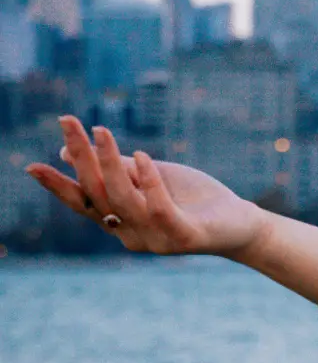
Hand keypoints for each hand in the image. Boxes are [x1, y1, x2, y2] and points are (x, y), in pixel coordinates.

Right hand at [27, 116, 268, 258]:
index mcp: (120, 220)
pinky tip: (143, 155)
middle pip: (98, 195)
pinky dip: (149, 181)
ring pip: (123, 200)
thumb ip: (117, 167)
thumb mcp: (151, 175)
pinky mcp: (183, 237)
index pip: (84, 202)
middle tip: (67, 123)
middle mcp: (132, 234)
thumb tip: (67, 151)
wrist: (240, 224)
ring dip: (110, 163)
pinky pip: (160, 208)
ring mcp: (157, 239)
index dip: (58, 185)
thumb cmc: (193, 198)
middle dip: (81, 158)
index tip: (32, 166)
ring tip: (102, 130)